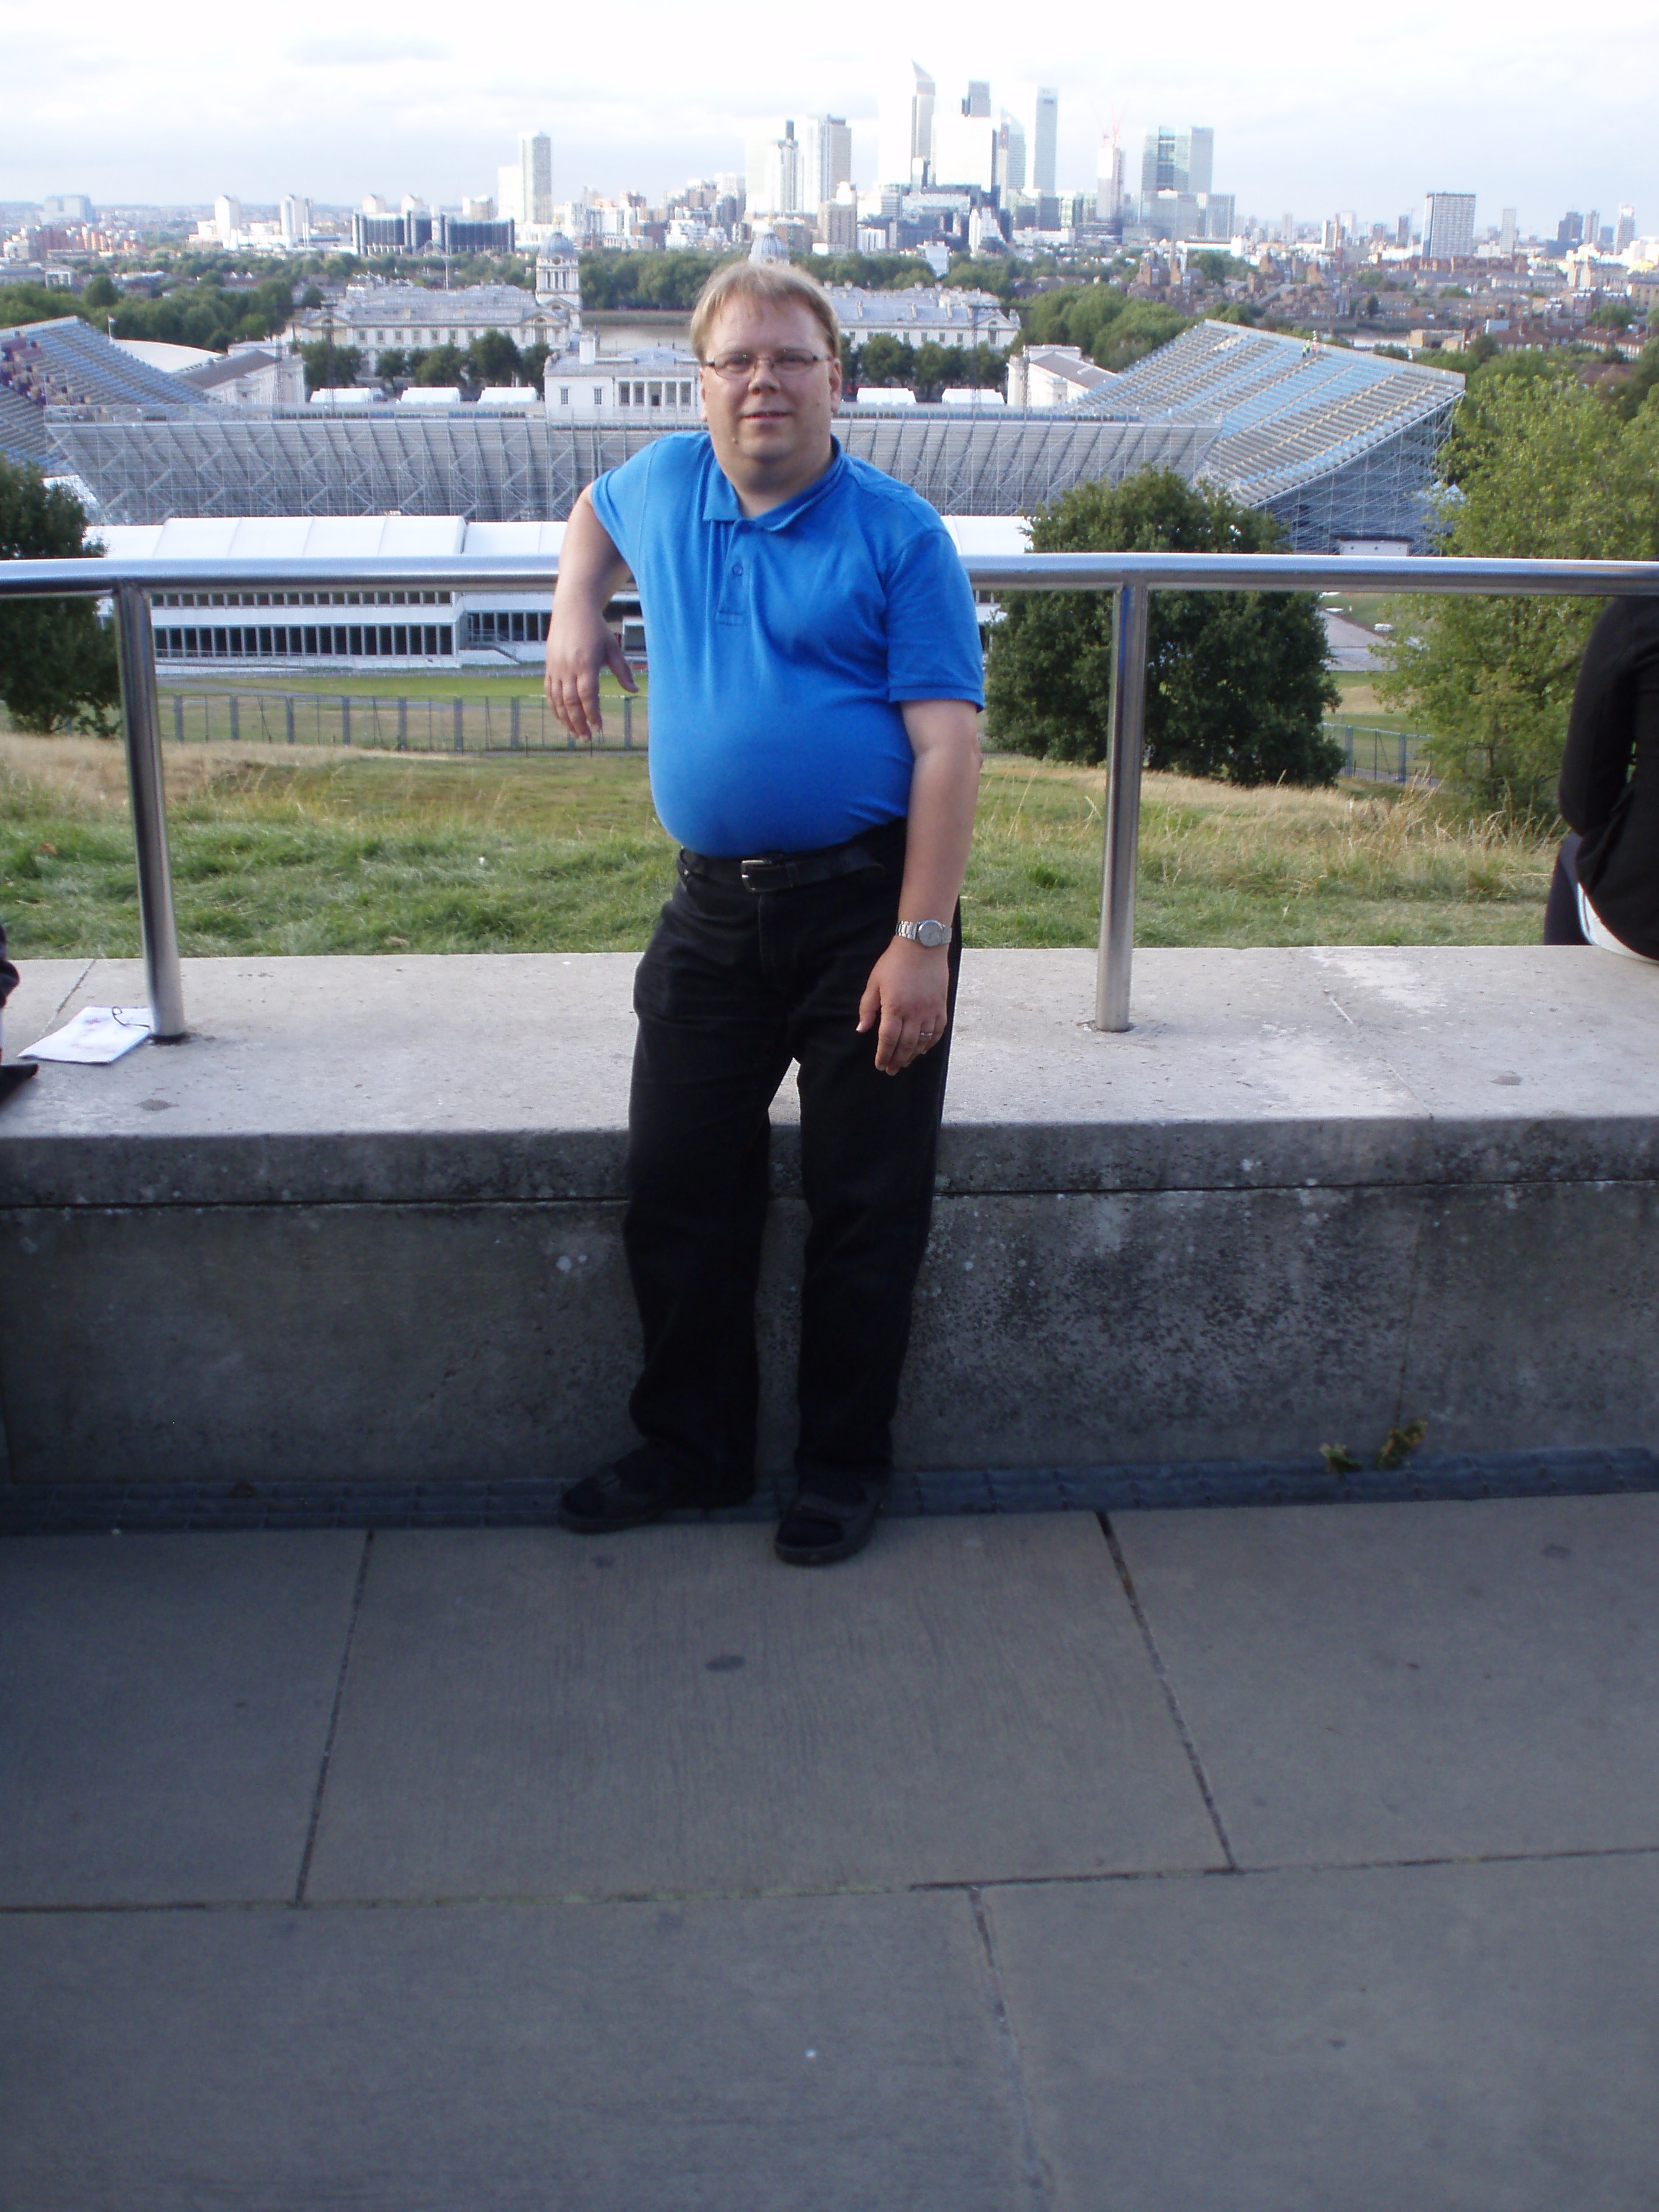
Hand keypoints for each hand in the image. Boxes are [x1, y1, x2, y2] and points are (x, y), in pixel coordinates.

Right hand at [544, 601, 636, 741]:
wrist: (572, 609)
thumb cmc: (596, 629)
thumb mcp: (613, 648)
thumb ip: (623, 671)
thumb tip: (635, 691)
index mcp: (586, 663)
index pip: (588, 695)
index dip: (592, 714)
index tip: (598, 728)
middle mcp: (568, 667)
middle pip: (571, 702)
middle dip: (578, 723)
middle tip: (587, 738)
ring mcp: (556, 668)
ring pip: (558, 700)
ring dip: (566, 720)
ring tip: (576, 734)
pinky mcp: (549, 667)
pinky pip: (549, 692)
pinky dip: (555, 708)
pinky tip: (563, 719)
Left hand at [857, 938, 949, 1074]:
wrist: (922, 945)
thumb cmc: (894, 962)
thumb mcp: (874, 983)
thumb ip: (867, 1008)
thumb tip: (861, 1030)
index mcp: (894, 1007)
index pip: (887, 1039)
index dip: (883, 1055)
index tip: (880, 1065)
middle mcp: (913, 1012)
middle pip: (905, 1045)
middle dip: (897, 1060)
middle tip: (891, 1070)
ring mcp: (930, 1010)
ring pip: (922, 1041)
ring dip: (912, 1055)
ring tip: (904, 1063)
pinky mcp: (941, 1006)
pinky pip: (938, 1031)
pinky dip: (930, 1043)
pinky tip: (923, 1050)